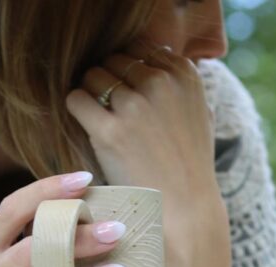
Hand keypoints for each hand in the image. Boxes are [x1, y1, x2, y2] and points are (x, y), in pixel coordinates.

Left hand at [66, 40, 221, 229]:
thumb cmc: (188, 166)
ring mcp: (135, 106)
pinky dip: (76, 108)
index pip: (139, 50)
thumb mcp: (199, 114)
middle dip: (107, 80)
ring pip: (93, 76)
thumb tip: (155, 69)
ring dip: (90, 95)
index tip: (124, 92)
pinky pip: (77, 99)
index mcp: (184, 74)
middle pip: (113, 60)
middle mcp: (160, 83)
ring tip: (97, 119)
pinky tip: (86, 125)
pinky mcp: (110, 131)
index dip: (126, 71)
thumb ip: (179, 87)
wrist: (184, 207)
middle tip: (107, 108)